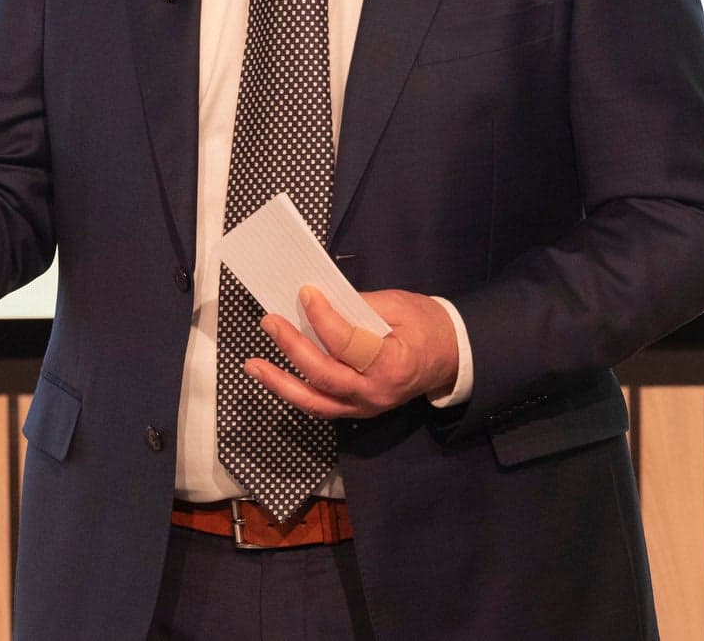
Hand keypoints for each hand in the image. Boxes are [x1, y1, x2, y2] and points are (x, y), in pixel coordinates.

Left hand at [249, 286, 459, 419]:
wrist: (450, 358)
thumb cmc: (427, 325)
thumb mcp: (399, 305)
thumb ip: (359, 305)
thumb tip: (318, 302)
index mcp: (393, 363)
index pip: (348, 344)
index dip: (323, 318)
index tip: (305, 293)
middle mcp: (376, 392)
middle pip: (324, 376)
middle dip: (291, 348)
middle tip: (269, 322)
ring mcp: (365, 407)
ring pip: (315, 401)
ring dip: (280, 383)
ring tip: (253, 365)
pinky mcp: (356, 411)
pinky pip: (320, 405)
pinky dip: (295, 391)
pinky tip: (275, 376)